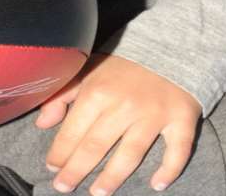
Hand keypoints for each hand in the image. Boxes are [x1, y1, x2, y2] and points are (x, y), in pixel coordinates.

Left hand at [37, 53, 200, 194]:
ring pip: (130, 154)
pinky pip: (177, 150)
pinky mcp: (181, 118)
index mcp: (98, 91)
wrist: (172, 44)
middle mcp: (124, 105)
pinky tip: (157, 185)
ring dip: (112, 178)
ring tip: (98, 193)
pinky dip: (169, 169)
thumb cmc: (125, 63)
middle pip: (95, 147)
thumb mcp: (89, 68)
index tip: (52, 168)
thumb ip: (63, 94)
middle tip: (64, 188)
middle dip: (76, 171)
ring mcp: (154, 114)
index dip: (59, 153)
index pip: (72, 132)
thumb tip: (43, 123)